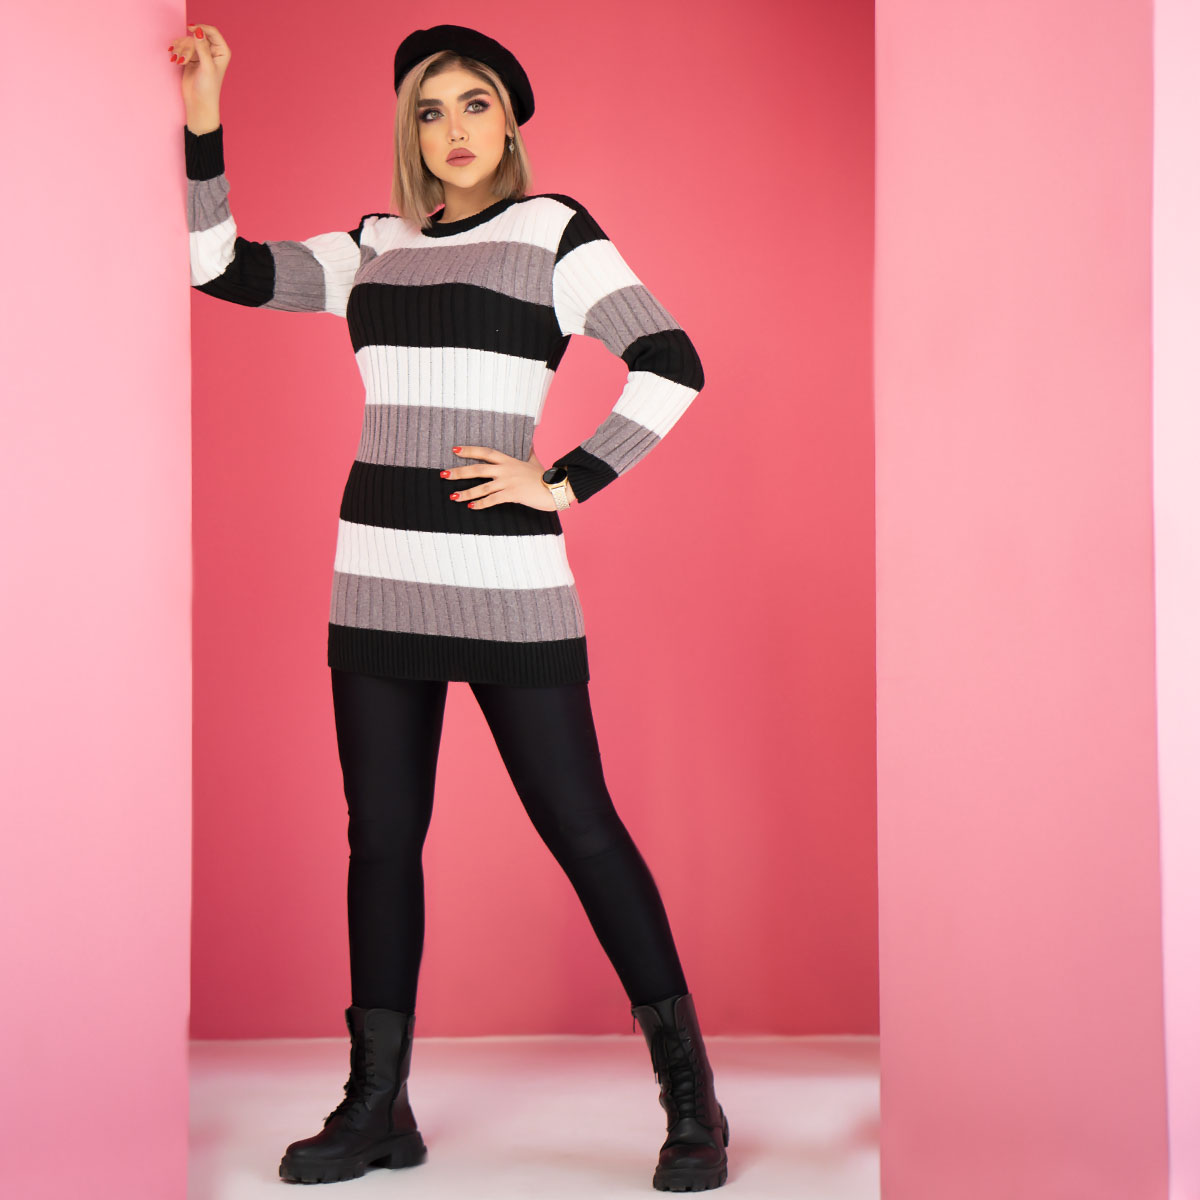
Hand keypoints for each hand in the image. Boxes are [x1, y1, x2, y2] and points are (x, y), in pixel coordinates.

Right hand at [169, 23, 230, 117]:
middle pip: (197, 36)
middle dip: (187, 46)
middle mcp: (213, 51)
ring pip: (188, 40)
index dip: (201, 28)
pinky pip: (182, 46)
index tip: (190, 29)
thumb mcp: (206, 67)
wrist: (198, 103)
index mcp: (222, 52)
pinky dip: (177, 50)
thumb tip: (198, 31)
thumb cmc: (207, 88)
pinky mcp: (191, 58)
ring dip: (180, 49)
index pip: (212, 31)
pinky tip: (173, 57)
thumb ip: (202, 48)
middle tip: (183, 60)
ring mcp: (201, 53)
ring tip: (178, 62)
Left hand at [442, 445, 574, 510]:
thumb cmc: (545, 476)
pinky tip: (471, 507)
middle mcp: (506, 470)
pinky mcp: (513, 495)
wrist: (556, 488)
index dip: (469, 450)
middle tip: (443, 474)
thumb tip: (529, 443)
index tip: (454, 450)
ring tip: (452, 496)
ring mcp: (508, 482)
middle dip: (459, 472)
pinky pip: (493, 500)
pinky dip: (481, 504)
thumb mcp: (534, 460)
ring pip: (482, 487)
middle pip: (477, 469)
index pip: (485, 452)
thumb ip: (527, 453)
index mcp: (509, 460)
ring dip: (465, 492)